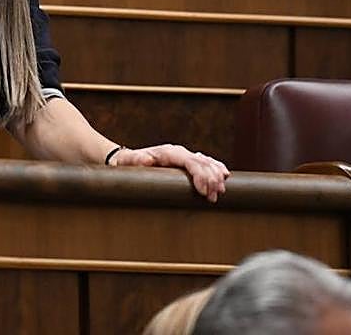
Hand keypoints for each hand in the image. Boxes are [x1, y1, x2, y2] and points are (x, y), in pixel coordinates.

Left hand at [112, 144, 229, 202]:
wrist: (126, 161)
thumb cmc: (127, 164)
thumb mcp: (127, 162)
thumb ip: (135, 160)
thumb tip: (145, 159)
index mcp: (169, 152)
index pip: (190, 161)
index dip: (200, 175)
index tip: (204, 192)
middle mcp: (178, 152)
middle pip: (201, 163)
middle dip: (211, 179)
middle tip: (214, 198)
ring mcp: (183, 155)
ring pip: (206, 162)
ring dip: (216, 176)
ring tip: (220, 192)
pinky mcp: (185, 161)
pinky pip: (205, 162)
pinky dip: (216, 167)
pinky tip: (224, 175)